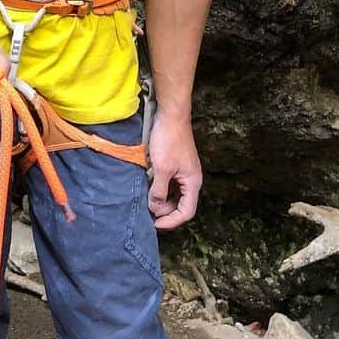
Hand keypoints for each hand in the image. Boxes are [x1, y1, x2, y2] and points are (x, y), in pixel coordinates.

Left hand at [147, 110, 201, 229]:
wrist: (170, 115)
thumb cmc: (169, 139)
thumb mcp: (161, 168)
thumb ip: (158, 191)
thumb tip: (154, 208)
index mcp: (193, 183)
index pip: (186, 212)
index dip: (171, 221)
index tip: (155, 224)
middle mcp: (190, 180)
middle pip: (180, 205)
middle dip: (164, 211)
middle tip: (147, 210)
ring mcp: (183, 172)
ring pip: (173, 194)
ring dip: (161, 199)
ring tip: (146, 199)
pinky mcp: (175, 165)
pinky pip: (169, 183)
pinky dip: (159, 188)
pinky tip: (147, 185)